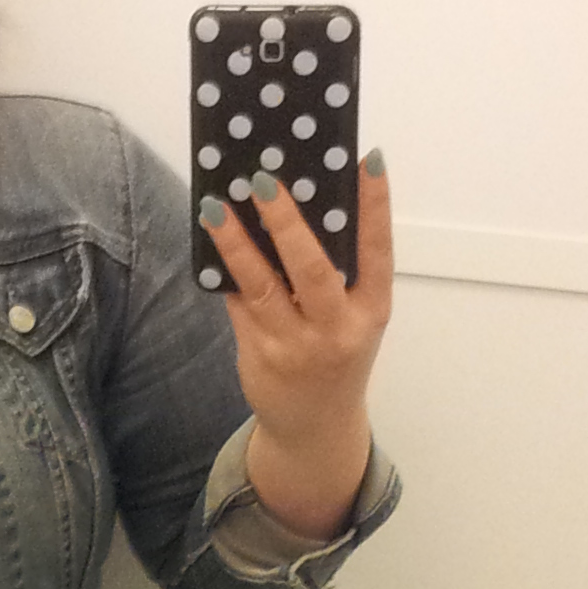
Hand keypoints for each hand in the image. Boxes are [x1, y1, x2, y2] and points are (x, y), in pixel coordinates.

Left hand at [201, 152, 392, 536]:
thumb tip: (296, 206)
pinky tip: (210, 240)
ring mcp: (296, 346)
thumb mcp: (354, 319)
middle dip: (285, 222)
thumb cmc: (336, 355)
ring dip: (236, 243)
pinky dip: (226, 271)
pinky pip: (239, 305)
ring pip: (261, 285)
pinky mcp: (260, 356)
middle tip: (263, 179)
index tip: (368, 160)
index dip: (375, 206)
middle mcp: (337, 329)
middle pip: (310, 268)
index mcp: (371, 310)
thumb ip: (338, 273)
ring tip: (214, 207)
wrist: (315, 428)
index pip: (378, 251)